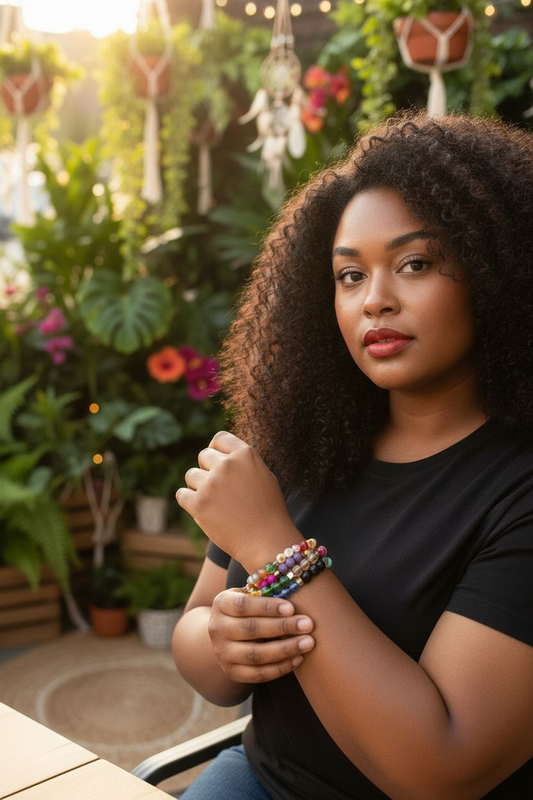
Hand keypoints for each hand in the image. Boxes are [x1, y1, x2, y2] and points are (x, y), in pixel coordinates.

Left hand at [176, 431, 297, 564]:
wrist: (267, 542)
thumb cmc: (268, 511)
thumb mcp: (263, 476)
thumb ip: (242, 461)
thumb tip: (218, 453)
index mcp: (245, 454)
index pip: (219, 438)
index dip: (217, 451)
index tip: (218, 464)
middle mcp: (227, 465)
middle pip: (204, 456)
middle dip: (208, 470)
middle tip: (220, 489)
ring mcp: (212, 484)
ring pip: (191, 475)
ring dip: (199, 487)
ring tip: (215, 502)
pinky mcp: (199, 503)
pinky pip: (182, 494)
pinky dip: (189, 502)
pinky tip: (203, 510)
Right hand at [208, 588, 315, 683]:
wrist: (225, 634)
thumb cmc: (248, 608)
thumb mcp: (249, 594)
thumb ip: (265, 592)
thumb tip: (295, 589)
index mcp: (221, 603)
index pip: (243, 605)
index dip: (267, 607)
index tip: (292, 608)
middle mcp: (217, 629)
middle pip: (251, 629)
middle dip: (282, 627)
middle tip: (308, 624)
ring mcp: (223, 653)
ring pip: (255, 655)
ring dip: (285, 650)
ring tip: (308, 643)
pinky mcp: (232, 672)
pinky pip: (258, 674)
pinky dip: (280, 668)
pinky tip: (299, 658)